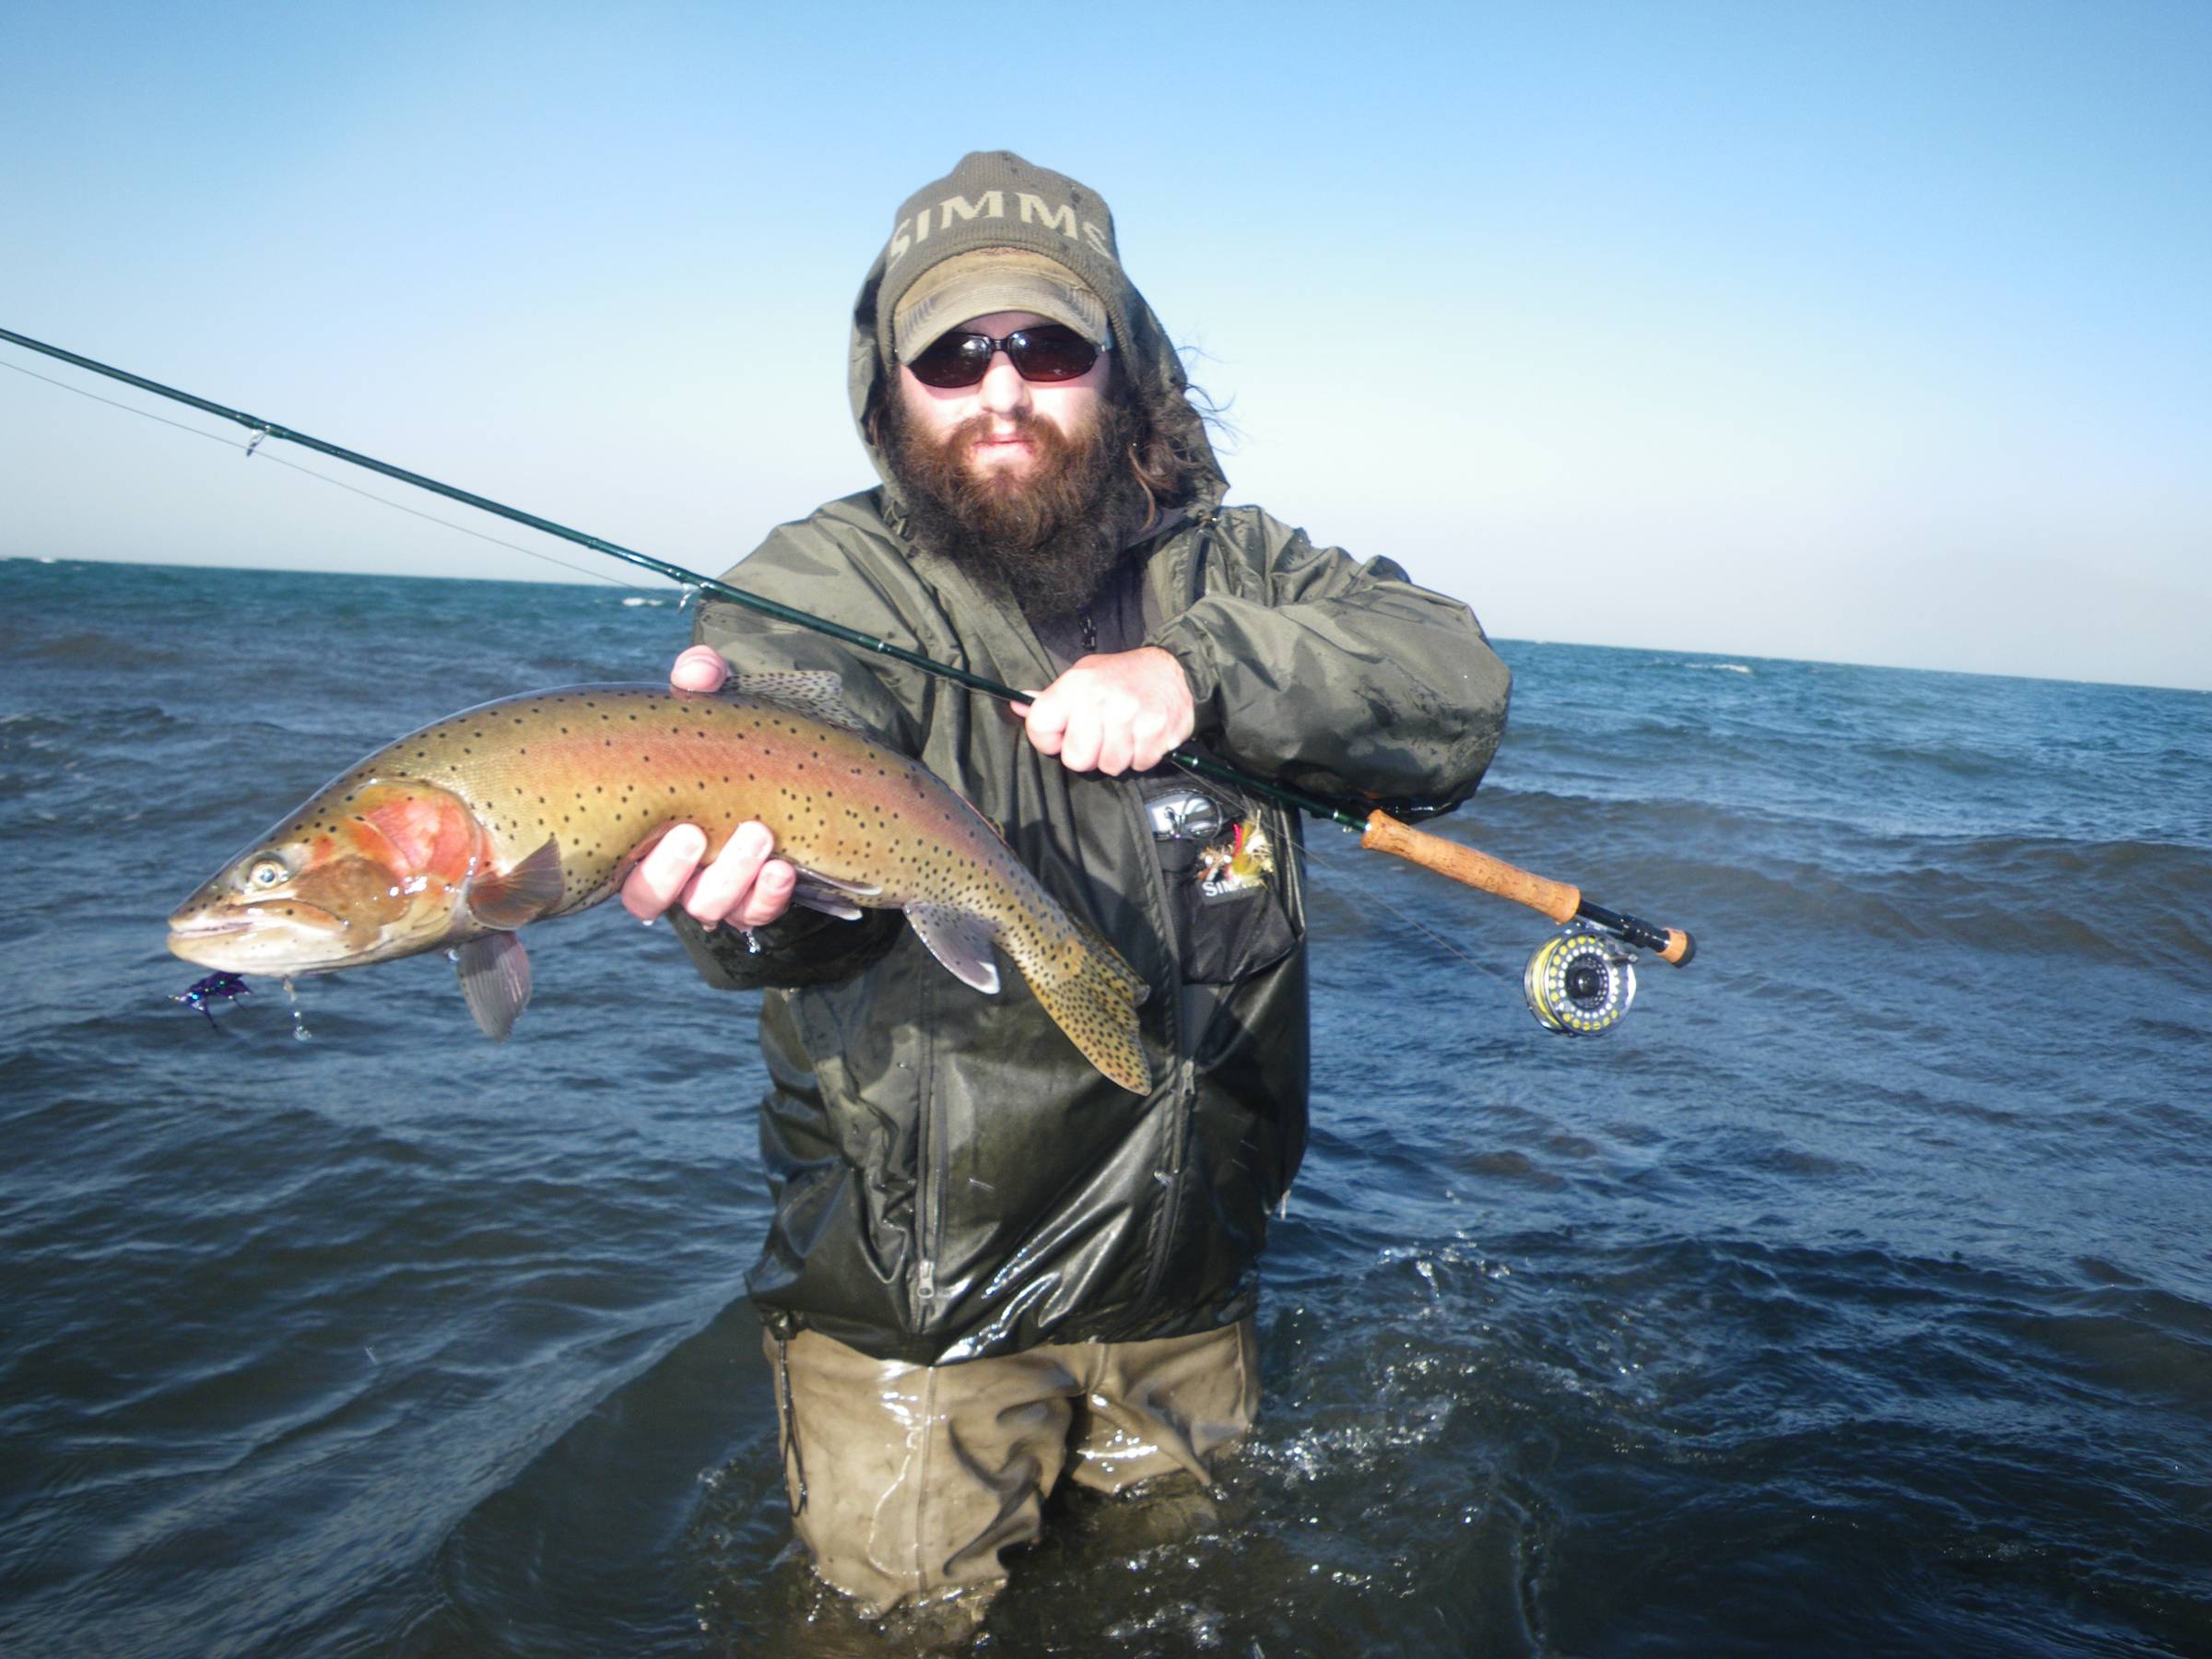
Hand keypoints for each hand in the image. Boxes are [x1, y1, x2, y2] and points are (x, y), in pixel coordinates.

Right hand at [618, 648, 797, 927]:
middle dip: (675, 871)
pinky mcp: (756, 897)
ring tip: (761, 836)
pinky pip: (755, 913)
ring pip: (708, 908)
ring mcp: (715, 888)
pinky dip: (768, 896)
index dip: (647, 866)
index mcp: (642, 831)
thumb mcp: (716, 702)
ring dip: (733, 879)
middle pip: (651, 898)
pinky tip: (785, 870)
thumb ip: (702, 678)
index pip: (621, 870)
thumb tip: (697, 672)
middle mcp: (671, 871)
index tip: (685, 831)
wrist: (794, 758)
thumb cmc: (733, 734)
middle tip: (702, 832)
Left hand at [1016, 646, 1194, 775]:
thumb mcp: (1082, 676)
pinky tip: (1143, 736)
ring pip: (1110, 766)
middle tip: (1100, 738)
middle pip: (1077, 759)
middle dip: (1087, 755)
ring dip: (1117, 757)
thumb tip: (1018, 705)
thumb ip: (1052, 697)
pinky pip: (1139, 764)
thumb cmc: (1122, 676)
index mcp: (1076, 685)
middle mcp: (1101, 700)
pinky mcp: (1157, 733)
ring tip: (1124, 734)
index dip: (1048, 741)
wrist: (1174, 668)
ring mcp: (1131, 717)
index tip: (1062, 736)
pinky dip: (1141, 756)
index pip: (1040, 727)